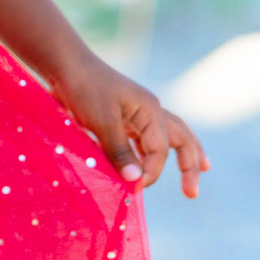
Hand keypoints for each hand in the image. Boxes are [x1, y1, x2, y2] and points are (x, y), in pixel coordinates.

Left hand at [50, 53, 208, 198]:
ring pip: (167, 136)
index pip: (160, 149)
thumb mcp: (102, 122)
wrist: (65, 65)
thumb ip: (119, 151)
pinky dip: (150, 153)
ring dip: (181, 155)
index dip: (151, 172)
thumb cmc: (85, 89)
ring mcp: (137, 112)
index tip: (134, 188)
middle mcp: (149, 110)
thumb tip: (136, 180)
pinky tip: (147, 164)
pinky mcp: (122, 116)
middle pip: (181, 139)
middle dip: (190, 164)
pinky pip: (144, 138)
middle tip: (192, 194)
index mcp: (150, 110)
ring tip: (194, 174)